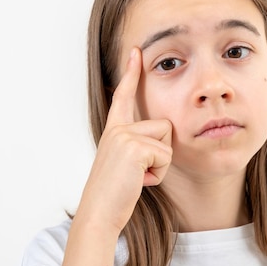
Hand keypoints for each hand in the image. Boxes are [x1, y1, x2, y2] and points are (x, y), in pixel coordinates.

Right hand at [76, 47, 172, 232]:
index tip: (137, 51)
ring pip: (167, 140)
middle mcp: (117, 129)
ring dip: (160, 164)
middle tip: (139, 172)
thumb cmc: (115, 193)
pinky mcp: (134, 147)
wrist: (99, 214)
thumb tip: (160, 135)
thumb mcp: (124, 163)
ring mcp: (124, 136)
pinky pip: (166, 156)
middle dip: (161, 152)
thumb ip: (136, 145)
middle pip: (164, 126)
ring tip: (139, 177)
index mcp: (114, 131)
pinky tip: (140, 182)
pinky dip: (158, 174)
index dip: (131, 73)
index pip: (124, 96)